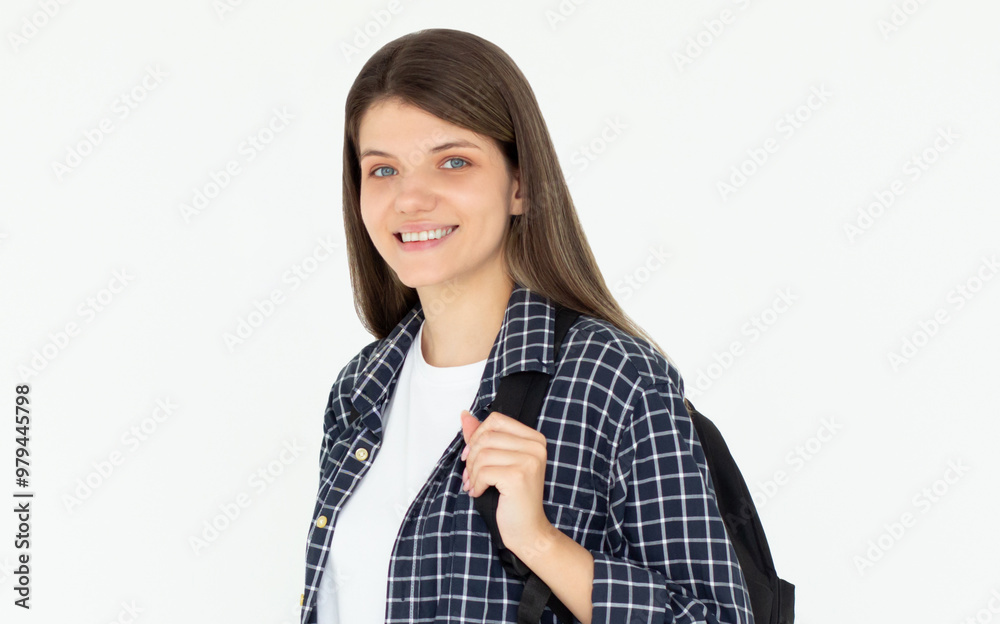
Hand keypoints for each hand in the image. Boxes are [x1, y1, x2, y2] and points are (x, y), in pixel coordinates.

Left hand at [459, 408, 552, 554]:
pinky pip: (483, 471)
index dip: (477, 435)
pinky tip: (479, 492)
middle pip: (487, 436)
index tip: (470, 455)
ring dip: (472, 473)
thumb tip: (465, 416)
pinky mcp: (518, 476)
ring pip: (483, 454)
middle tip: (470, 476)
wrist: (528, 530)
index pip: (496, 420)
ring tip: (475, 485)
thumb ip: (483, 437)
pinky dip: (476, 483)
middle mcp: (535, 446)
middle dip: (471, 457)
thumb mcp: (498, 462)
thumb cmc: (514, 498)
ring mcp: (529, 460)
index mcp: (534, 439)